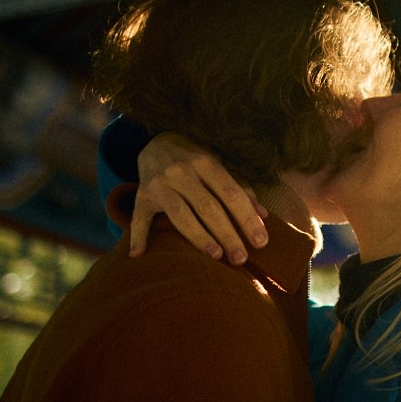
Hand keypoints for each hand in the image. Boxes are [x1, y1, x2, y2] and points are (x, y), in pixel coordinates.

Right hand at [131, 133, 268, 263]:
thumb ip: (240, 188)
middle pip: (208, 207)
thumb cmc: (196, 160)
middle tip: (241, 258)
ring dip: (199, 237)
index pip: (231, 194)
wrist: (156, 142)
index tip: (261, 242)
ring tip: (216, 256)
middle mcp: (181, 172)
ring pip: (180, 215)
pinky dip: (138, 236)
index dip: (247, 218)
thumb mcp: (218, 166)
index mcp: (206, 163)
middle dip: (227, 234)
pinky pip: (139, 217)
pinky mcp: (141, 196)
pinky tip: (138, 255)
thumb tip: (262, 215)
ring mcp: (159, 184)